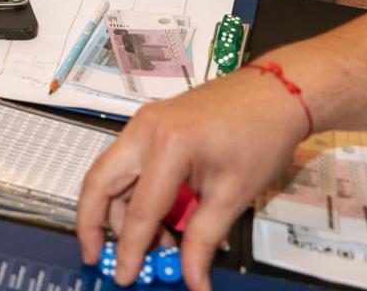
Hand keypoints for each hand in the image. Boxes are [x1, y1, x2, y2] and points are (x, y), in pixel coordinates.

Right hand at [75, 69, 309, 289]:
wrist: (274, 94)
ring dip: (117, 211)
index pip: (138, 210)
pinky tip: (155, 218)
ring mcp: (143, 123)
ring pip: (109, 173)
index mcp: (168, 145)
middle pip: (99, 182)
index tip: (124, 276)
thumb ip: (204, 241)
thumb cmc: (260, 135)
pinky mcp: (150, 125)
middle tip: (94, 255)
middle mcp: (145, 130)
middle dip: (92, 223)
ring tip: (148, 244)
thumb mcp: (233, 196)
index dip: (130, 250)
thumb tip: (192, 279)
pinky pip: (127, 163)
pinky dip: (131, 193)